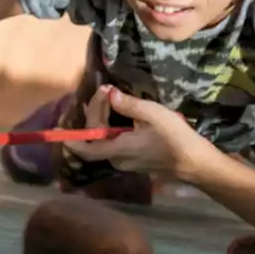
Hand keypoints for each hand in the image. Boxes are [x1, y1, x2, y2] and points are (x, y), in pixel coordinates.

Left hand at [63, 85, 213, 179]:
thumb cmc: (175, 138)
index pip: (86, 147)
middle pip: (96, 139)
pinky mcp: (136, 161)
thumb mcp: (154, 114)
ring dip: (104, 122)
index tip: (59, 128)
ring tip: (110, 101)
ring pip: (106, 142)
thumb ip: (130, 104)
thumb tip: (110, 94)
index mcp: (118, 148)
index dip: (71, 138)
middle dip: (96, 113)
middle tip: (105, 91)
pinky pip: (115, 145)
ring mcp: (127, 162)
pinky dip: (112, 129)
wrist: (195, 163)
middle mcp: (118, 159)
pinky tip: (121, 116)